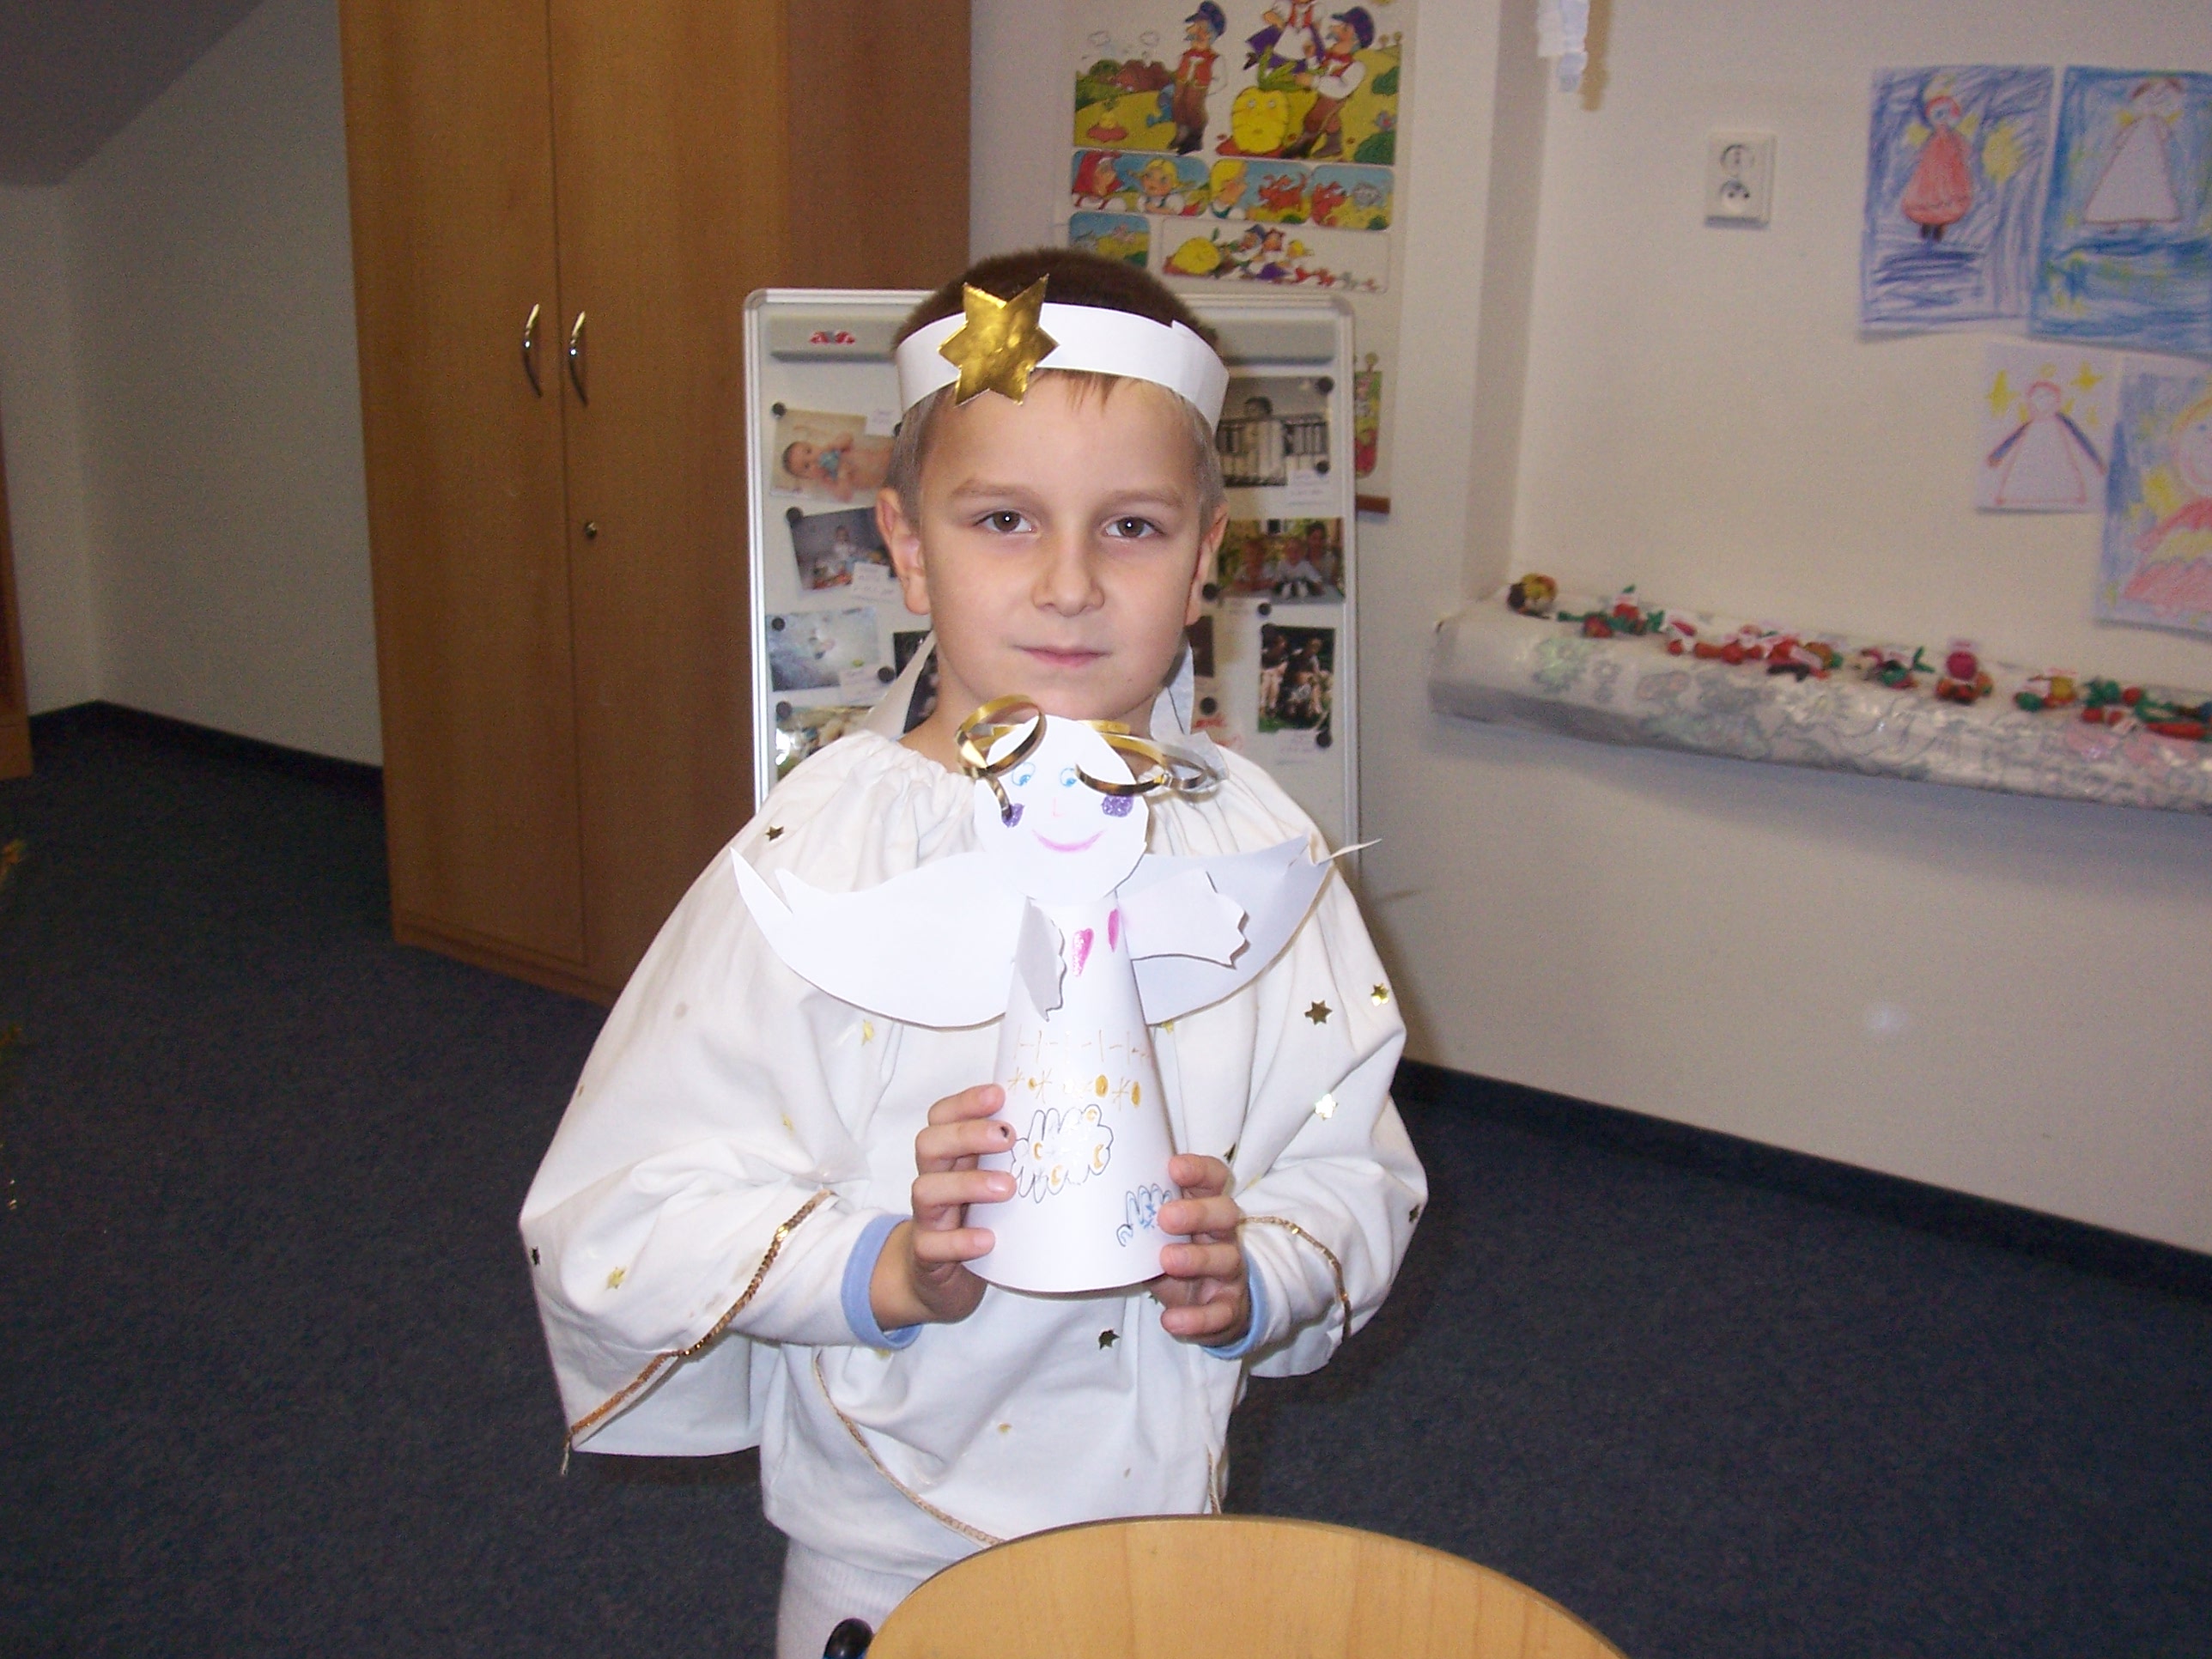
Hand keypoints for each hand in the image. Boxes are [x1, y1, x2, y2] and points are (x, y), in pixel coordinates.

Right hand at [871, 1084, 1013, 1328]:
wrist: (937, 1280)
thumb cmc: (974, 1219)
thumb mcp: (990, 1180)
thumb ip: (1010, 1156)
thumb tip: (1066, 1123)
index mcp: (949, 1157)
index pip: (941, 1117)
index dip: (965, 1102)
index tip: (999, 1094)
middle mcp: (933, 1180)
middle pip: (929, 1144)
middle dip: (966, 1134)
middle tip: (1008, 1136)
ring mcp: (927, 1218)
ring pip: (926, 1190)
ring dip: (967, 1184)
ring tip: (1007, 1188)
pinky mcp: (926, 1256)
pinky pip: (932, 1245)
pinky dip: (959, 1241)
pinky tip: (987, 1240)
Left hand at [1150, 1154, 1250, 1345]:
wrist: (1212, 1309)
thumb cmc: (1177, 1258)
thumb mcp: (1159, 1237)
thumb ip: (1140, 1220)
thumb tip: (1087, 1204)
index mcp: (1206, 1209)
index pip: (1213, 1179)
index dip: (1199, 1170)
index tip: (1173, 1167)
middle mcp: (1223, 1236)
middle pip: (1224, 1214)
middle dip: (1197, 1213)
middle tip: (1164, 1217)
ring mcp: (1230, 1272)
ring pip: (1225, 1259)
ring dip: (1197, 1259)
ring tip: (1166, 1260)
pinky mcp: (1229, 1308)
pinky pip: (1219, 1313)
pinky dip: (1196, 1318)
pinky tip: (1171, 1320)